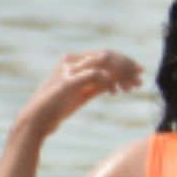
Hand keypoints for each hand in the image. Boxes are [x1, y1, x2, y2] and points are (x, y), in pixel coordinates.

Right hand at [16, 50, 143, 139]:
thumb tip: (114, 82)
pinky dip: (109, 81)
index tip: (138, 72)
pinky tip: (115, 93)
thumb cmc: (56, 109)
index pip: (105, 54)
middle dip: (128, 65)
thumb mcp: (80, 95)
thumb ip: (95, 86)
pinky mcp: (68, 81)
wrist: (36, 121)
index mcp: (73, 62)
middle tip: (141, 76)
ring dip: (122, 73)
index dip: (125, 61)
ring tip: (132, 86)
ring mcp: (69, 70)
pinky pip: (96, 74)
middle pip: (108, 55)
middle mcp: (71, 62)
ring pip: (104, 62)